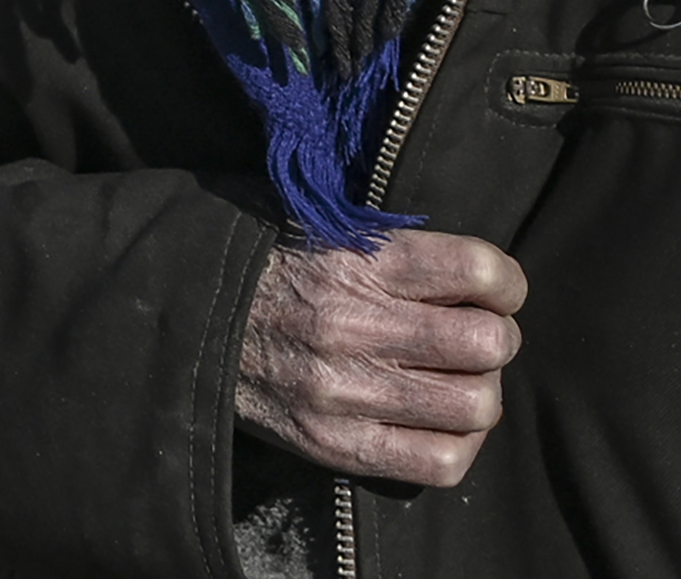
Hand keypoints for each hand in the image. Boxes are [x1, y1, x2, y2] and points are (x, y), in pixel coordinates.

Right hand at [235, 230, 526, 488]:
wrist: (176, 311)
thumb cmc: (257, 256)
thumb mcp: (316, 218)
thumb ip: (390, 241)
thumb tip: (466, 269)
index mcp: (354, 258)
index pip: (478, 272)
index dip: (504, 283)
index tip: (493, 289)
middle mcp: (353, 326)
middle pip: (488, 346)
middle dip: (495, 338)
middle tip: (472, 334)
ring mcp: (344, 393)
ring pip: (475, 407)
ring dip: (478, 391)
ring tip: (454, 379)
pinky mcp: (333, 445)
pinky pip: (440, 462)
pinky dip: (458, 443)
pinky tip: (441, 421)